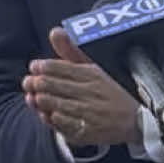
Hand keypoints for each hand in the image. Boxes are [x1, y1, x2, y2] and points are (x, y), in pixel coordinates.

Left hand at [23, 28, 140, 148]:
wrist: (135, 122)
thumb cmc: (110, 93)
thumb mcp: (95, 69)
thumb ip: (71, 52)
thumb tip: (54, 31)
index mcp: (92, 74)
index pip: (59, 67)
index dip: (41, 66)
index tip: (34, 67)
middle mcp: (89, 92)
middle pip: (52, 85)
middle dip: (34, 83)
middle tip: (28, 82)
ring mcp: (87, 112)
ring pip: (53, 103)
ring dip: (39, 100)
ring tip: (35, 97)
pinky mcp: (86, 131)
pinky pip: (61, 123)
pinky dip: (50, 118)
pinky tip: (46, 113)